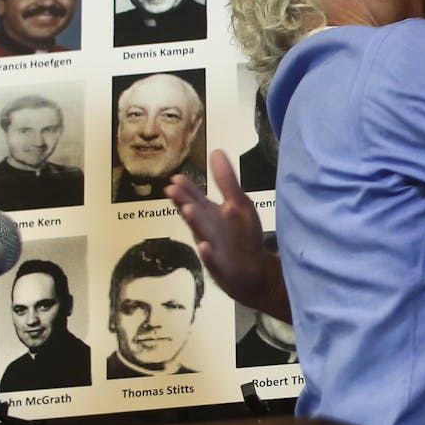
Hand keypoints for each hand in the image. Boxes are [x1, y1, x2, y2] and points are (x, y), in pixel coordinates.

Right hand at [165, 149, 287, 317]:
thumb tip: (216, 151)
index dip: (186, 188)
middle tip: (171, 190)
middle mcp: (207, 230)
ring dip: (194, 222)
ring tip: (187, 210)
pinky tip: (204, 247)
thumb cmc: (242, 236)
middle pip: (194, 213)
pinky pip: (213, 261)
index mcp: (210, 214)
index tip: (175, 178)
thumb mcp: (238, 204)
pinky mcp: (221, 267)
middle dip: (184, 202)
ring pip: (201, 234)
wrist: (253, 272)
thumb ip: (226, 180)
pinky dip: (208, 254)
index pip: (195, 198)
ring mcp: (213, 249)